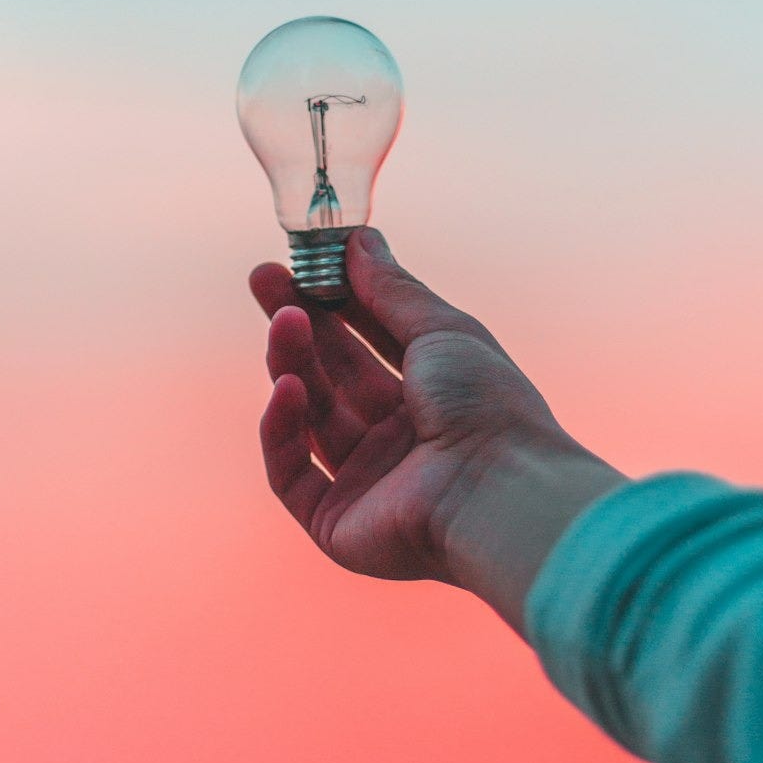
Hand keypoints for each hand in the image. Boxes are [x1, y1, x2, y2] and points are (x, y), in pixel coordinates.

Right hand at [251, 228, 622, 630]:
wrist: (499, 492)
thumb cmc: (486, 405)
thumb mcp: (442, 330)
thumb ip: (392, 289)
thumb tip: (359, 239)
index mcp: (431, 395)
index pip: (368, 340)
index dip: (333, 300)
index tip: (300, 262)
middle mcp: (398, 438)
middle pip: (332, 373)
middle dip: (297, 323)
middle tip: (263, 279)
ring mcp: (366, 481)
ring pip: (310, 415)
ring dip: (292, 363)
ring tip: (284, 320)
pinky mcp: (336, 523)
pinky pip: (291, 473)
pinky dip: (282, 430)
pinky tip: (286, 388)